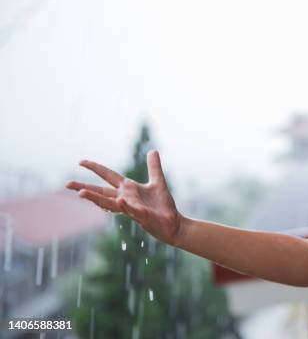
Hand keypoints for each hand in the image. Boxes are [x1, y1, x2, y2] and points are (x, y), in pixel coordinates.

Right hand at [66, 150, 183, 245]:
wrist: (174, 223)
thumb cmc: (163, 205)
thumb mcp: (158, 182)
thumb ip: (154, 167)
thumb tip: (153, 151)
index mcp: (128, 189)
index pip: (108, 176)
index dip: (95, 168)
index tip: (80, 161)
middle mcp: (126, 198)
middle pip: (102, 192)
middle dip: (85, 188)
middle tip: (67, 184)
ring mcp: (132, 208)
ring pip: (110, 203)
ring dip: (96, 198)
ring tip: (82, 193)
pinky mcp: (143, 216)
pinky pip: (133, 210)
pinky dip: (126, 206)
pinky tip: (120, 200)